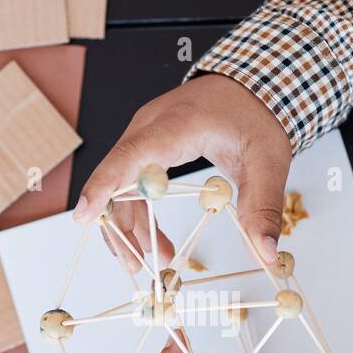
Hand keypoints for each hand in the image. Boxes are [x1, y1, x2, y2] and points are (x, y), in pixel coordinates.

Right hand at [72, 73, 291, 270]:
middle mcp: (149, 128)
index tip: (84, 216)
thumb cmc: (255, 114)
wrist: (252, 85)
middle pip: (116, 180)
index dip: (103, 187)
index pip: (130, 156)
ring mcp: (144, 136)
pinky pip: (130, 183)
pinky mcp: (147, 146)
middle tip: (136, 267)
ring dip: (131, 227)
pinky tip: (155, 242)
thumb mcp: (268, 163)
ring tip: (157, 261)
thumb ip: (262, 208)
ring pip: (120, 186)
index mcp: (176, 124)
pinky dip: (139, 214)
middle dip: (120, 228)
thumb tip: (264, 251)